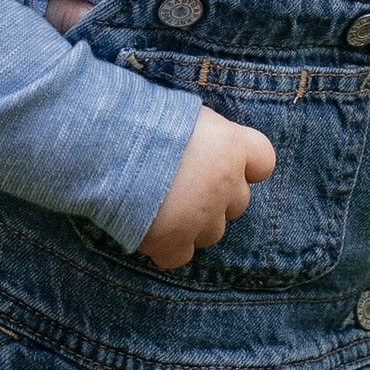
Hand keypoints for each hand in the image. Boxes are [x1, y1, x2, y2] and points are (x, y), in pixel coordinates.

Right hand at [140, 106, 275, 268]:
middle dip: (216, 197)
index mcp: (232, 146)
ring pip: (213, 232)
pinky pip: (181, 256)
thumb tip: (201, 144)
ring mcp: (202, 217)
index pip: (263, 162)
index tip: (222, 162)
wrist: (106, 143)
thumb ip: (205, 136)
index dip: (246, 166)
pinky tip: (149, 229)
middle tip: (181, 182)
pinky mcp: (173, 242)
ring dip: (194, 223)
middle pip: (238, 202)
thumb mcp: (183, 114)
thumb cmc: (140, 118)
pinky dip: (168, 247)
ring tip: (161, 203)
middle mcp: (225, 184)